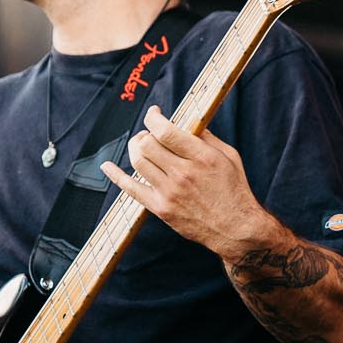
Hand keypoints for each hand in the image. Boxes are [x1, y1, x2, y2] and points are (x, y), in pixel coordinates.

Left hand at [103, 105, 264, 257]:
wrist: (235, 228)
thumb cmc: (234, 189)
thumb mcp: (229, 156)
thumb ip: (206, 137)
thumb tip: (185, 121)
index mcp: (202, 157)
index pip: (165, 131)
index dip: (153, 118)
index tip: (154, 114)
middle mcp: (183, 174)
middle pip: (147, 145)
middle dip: (145, 134)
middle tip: (149, 134)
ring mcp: (170, 193)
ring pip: (138, 162)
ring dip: (135, 149)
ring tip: (142, 146)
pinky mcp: (161, 209)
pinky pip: (131, 189)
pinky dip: (116, 176)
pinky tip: (106, 166)